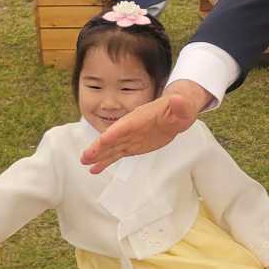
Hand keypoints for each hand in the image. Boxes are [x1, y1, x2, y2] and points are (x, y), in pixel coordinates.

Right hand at [80, 79, 208, 172]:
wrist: (176, 113)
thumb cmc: (179, 109)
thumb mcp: (183, 107)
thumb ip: (180, 105)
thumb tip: (178, 99)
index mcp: (141, 118)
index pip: (126, 126)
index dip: (115, 132)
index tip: (103, 140)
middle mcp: (131, 128)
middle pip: (113, 138)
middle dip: (99, 147)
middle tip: (85, 157)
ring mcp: (130, 138)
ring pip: (111, 148)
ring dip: (98, 155)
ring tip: (84, 163)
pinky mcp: (132, 146)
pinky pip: (117, 154)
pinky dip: (106, 162)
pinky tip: (94, 169)